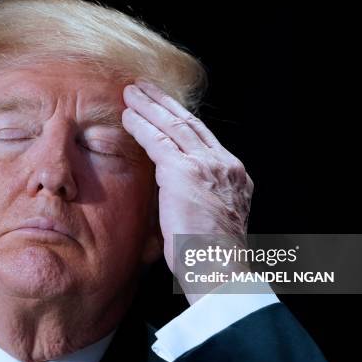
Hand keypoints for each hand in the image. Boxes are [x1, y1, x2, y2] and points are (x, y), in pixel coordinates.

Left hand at [122, 79, 253, 303]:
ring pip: (174, 125)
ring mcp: (208, 166)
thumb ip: (198, 197)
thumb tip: (174, 191)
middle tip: (145, 88)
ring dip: (150, 106)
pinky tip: (128, 115)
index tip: (165, 109)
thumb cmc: (211, 259)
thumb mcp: (212, 219)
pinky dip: (142, 126)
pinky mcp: (186, 172)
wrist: (221, 272)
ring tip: (131, 92)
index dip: (181, 120)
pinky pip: (159, 141)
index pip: (203, 139)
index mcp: (234, 176)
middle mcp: (225, 164)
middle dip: (164, 103)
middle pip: (190, 124)